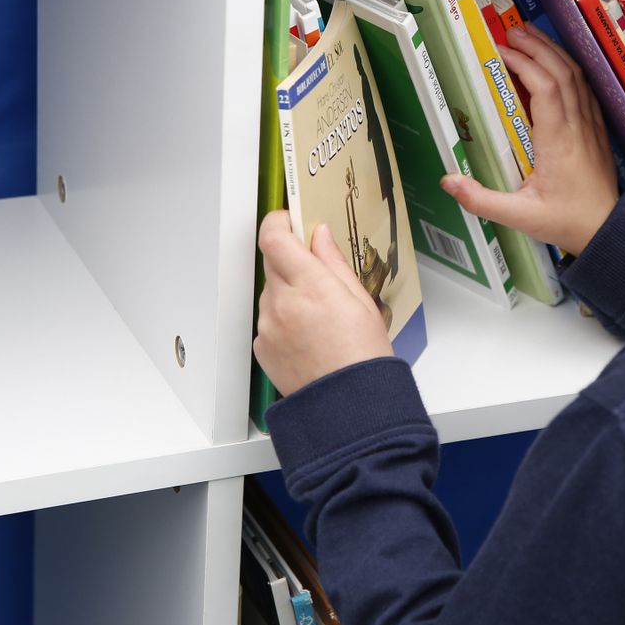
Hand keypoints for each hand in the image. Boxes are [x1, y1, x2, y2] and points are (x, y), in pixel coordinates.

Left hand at [255, 211, 392, 396]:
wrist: (349, 405)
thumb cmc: (363, 356)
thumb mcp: (359, 299)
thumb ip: (333, 262)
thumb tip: (319, 235)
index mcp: (310, 285)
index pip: (274, 238)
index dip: (278, 222)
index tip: (288, 219)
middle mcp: (282, 303)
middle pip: (272, 261)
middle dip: (289, 258)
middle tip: (314, 270)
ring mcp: (268, 326)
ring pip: (271, 292)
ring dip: (288, 292)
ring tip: (318, 316)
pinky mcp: (261, 346)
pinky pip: (268, 319)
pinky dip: (283, 319)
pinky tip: (308, 336)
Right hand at [441, 26, 618, 254]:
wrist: (608, 232)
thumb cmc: (565, 223)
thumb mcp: (519, 217)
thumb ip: (481, 200)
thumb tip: (447, 180)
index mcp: (558, 141)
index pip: (545, 88)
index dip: (524, 63)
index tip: (501, 51)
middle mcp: (577, 126)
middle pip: (562, 72)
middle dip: (537, 47)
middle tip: (512, 31)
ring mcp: (591, 126)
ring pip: (577, 77)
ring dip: (554, 52)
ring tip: (531, 37)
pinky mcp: (597, 130)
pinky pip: (585, 90)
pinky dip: (569, 70)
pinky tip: (555, 64)